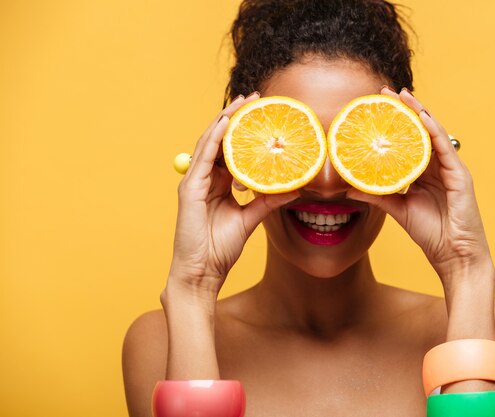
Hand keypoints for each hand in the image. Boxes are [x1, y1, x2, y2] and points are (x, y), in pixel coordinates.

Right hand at [167, 93, 298, 297]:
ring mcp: (195, 182)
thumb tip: (293, 189)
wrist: (203, 272)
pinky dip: (214, 138)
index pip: (230, 149)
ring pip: (210, 142)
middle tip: (255, 98)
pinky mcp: (190, 189)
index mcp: (217, 184)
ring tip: (242, 102)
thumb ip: (267, 202)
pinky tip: (225, 122)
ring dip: (225, 120)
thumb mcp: (250, 219)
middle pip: (219, 140)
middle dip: (235, 117)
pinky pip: (203, 157)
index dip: (243, 129)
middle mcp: (204, 178)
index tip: (260, 113)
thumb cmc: (220, 248)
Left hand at [347, 87, 494, 288]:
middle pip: (420, 131)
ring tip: (401, 96)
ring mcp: (451, 169)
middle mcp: (438, 167)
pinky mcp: (460, 175)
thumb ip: (375, 196)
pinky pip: (445, 148)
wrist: (454, 256)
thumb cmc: (430, 233)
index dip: (394, 124)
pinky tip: (421, 116)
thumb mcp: (396, 210)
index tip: (375, 107)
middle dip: (404, 110)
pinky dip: (432, 130)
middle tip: (384, 92)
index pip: (408, 142)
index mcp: (424, 173)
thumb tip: (347, 188)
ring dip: (418, 112)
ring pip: (433, 133)